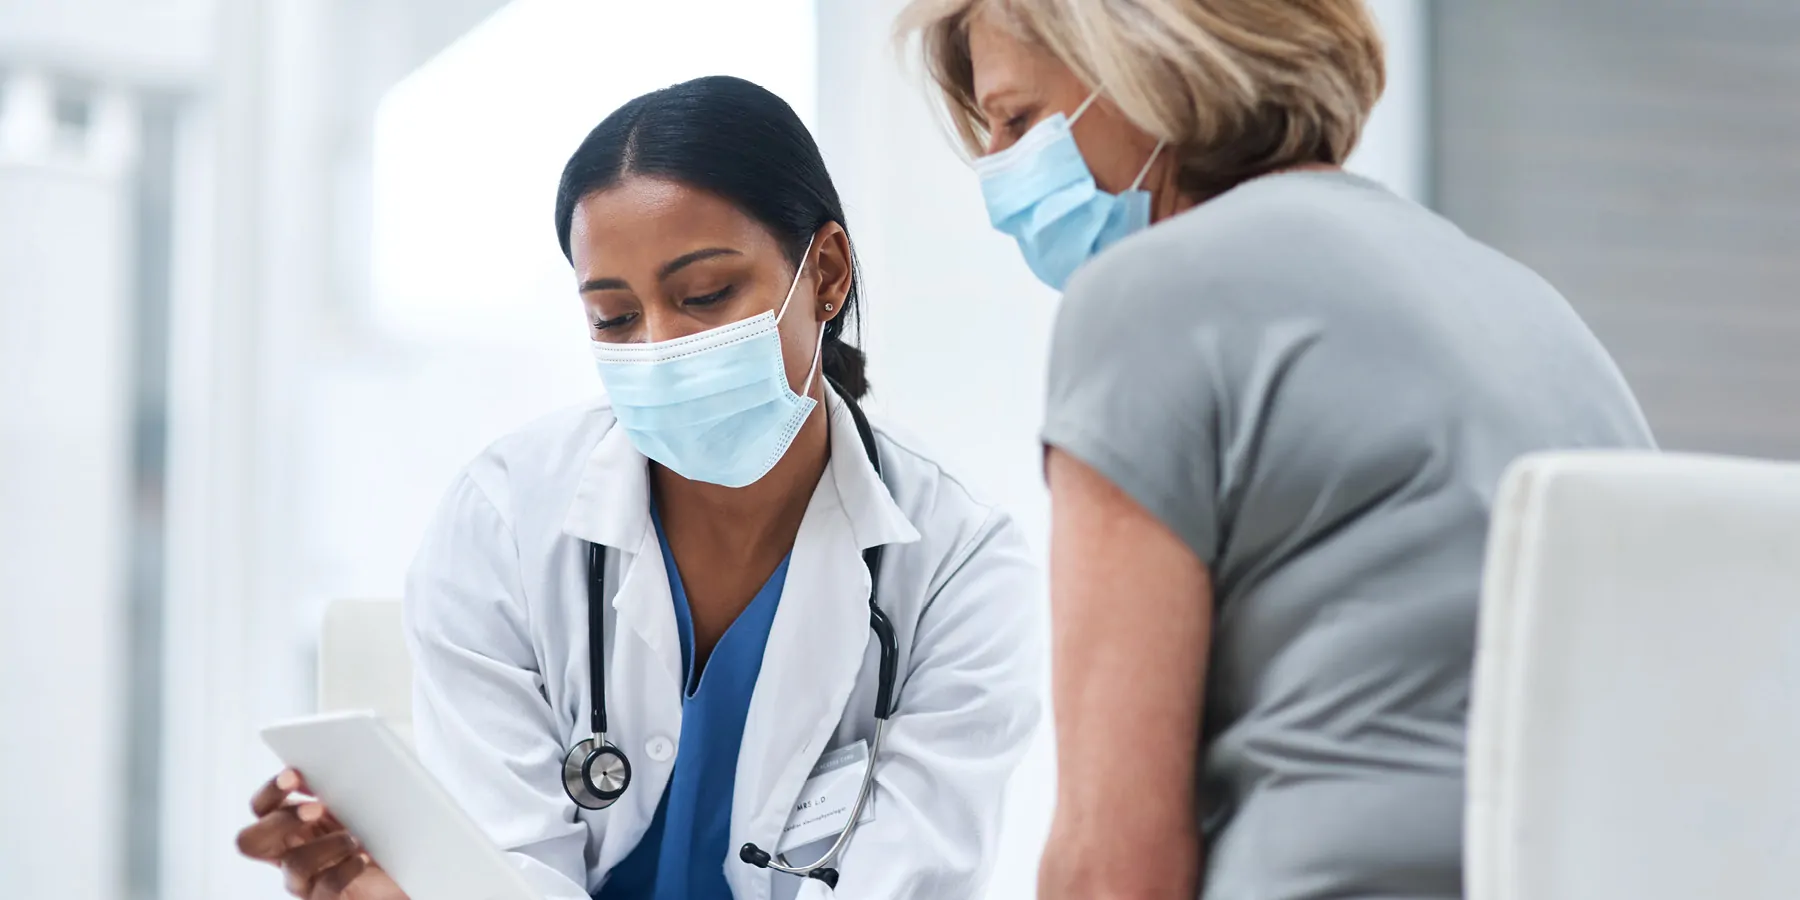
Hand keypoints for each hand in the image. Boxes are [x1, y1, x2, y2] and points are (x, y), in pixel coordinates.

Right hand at [237, 769, 408, 899]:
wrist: (403, 872)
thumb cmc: (377, 833)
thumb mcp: (357, 805)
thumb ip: (335, 788)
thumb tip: (320, 770)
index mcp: (292, 825)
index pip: (261, 808)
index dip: (270, 791)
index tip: (295, 775)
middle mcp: (289, 854)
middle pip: (250, 841)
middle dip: (281, 821)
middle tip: (317, 808)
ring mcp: (305, 882)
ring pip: (294, 865)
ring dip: (327, 846)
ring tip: (354, 838)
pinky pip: (324, 889)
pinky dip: (345, 870)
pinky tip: (362, 859)